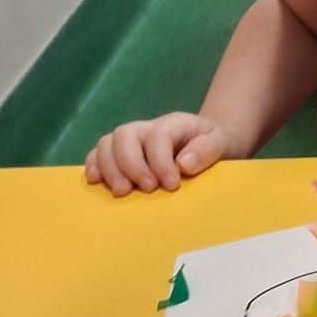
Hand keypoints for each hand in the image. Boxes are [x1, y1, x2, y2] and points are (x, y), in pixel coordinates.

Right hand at [84, 112, 239, 195]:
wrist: (208, 146)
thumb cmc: (214, 146)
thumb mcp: (222, 144)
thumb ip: (207, 150)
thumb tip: (183, 164)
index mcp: (173, 123)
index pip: (158, 135)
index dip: (160, 161)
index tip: (171, 185)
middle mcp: (147, 128)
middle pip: (124, 135)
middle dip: (131, 164)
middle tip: (147, 189)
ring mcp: (131, 140)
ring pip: (107, 143)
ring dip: (109, 168)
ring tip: (122, 192)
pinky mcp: (120, 154)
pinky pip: (98, 154)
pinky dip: (93, 166)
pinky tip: (96, 182)